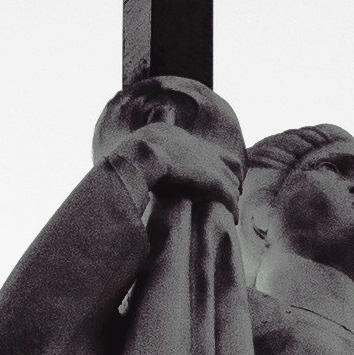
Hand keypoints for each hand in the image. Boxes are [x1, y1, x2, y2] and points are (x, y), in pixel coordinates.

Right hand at [96, 86, 244, 219]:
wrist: (138, 157)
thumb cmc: (130, 157)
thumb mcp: (135, 147)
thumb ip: (137, 152)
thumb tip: (120, 160)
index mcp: (180, 138)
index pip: (205, 148)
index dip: (213, 162)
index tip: (212, 174)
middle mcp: (199, 147)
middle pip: (228, 162)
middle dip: (232, 177)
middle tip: (231, 192)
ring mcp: (208, 162)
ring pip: (231, 180)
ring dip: (233, 194)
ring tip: (232, 208)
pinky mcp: (212, 178)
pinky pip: (229, 195)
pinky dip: (232, 206)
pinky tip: (233, 217)